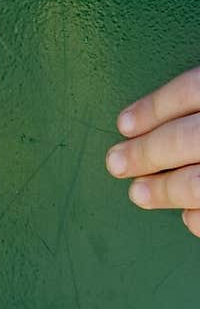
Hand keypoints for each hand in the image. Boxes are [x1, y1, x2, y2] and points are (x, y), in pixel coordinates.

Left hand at [106, 66, 199, 236]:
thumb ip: (197, 101)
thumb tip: (152, 118)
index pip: (190, 90)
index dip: (152, 109)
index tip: (124, 124)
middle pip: (184, 138)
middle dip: (144, 153)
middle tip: (116, 163)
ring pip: (197, 182)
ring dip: (163, 191)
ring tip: (138, 193)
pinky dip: (197, 217)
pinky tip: (185, 214)